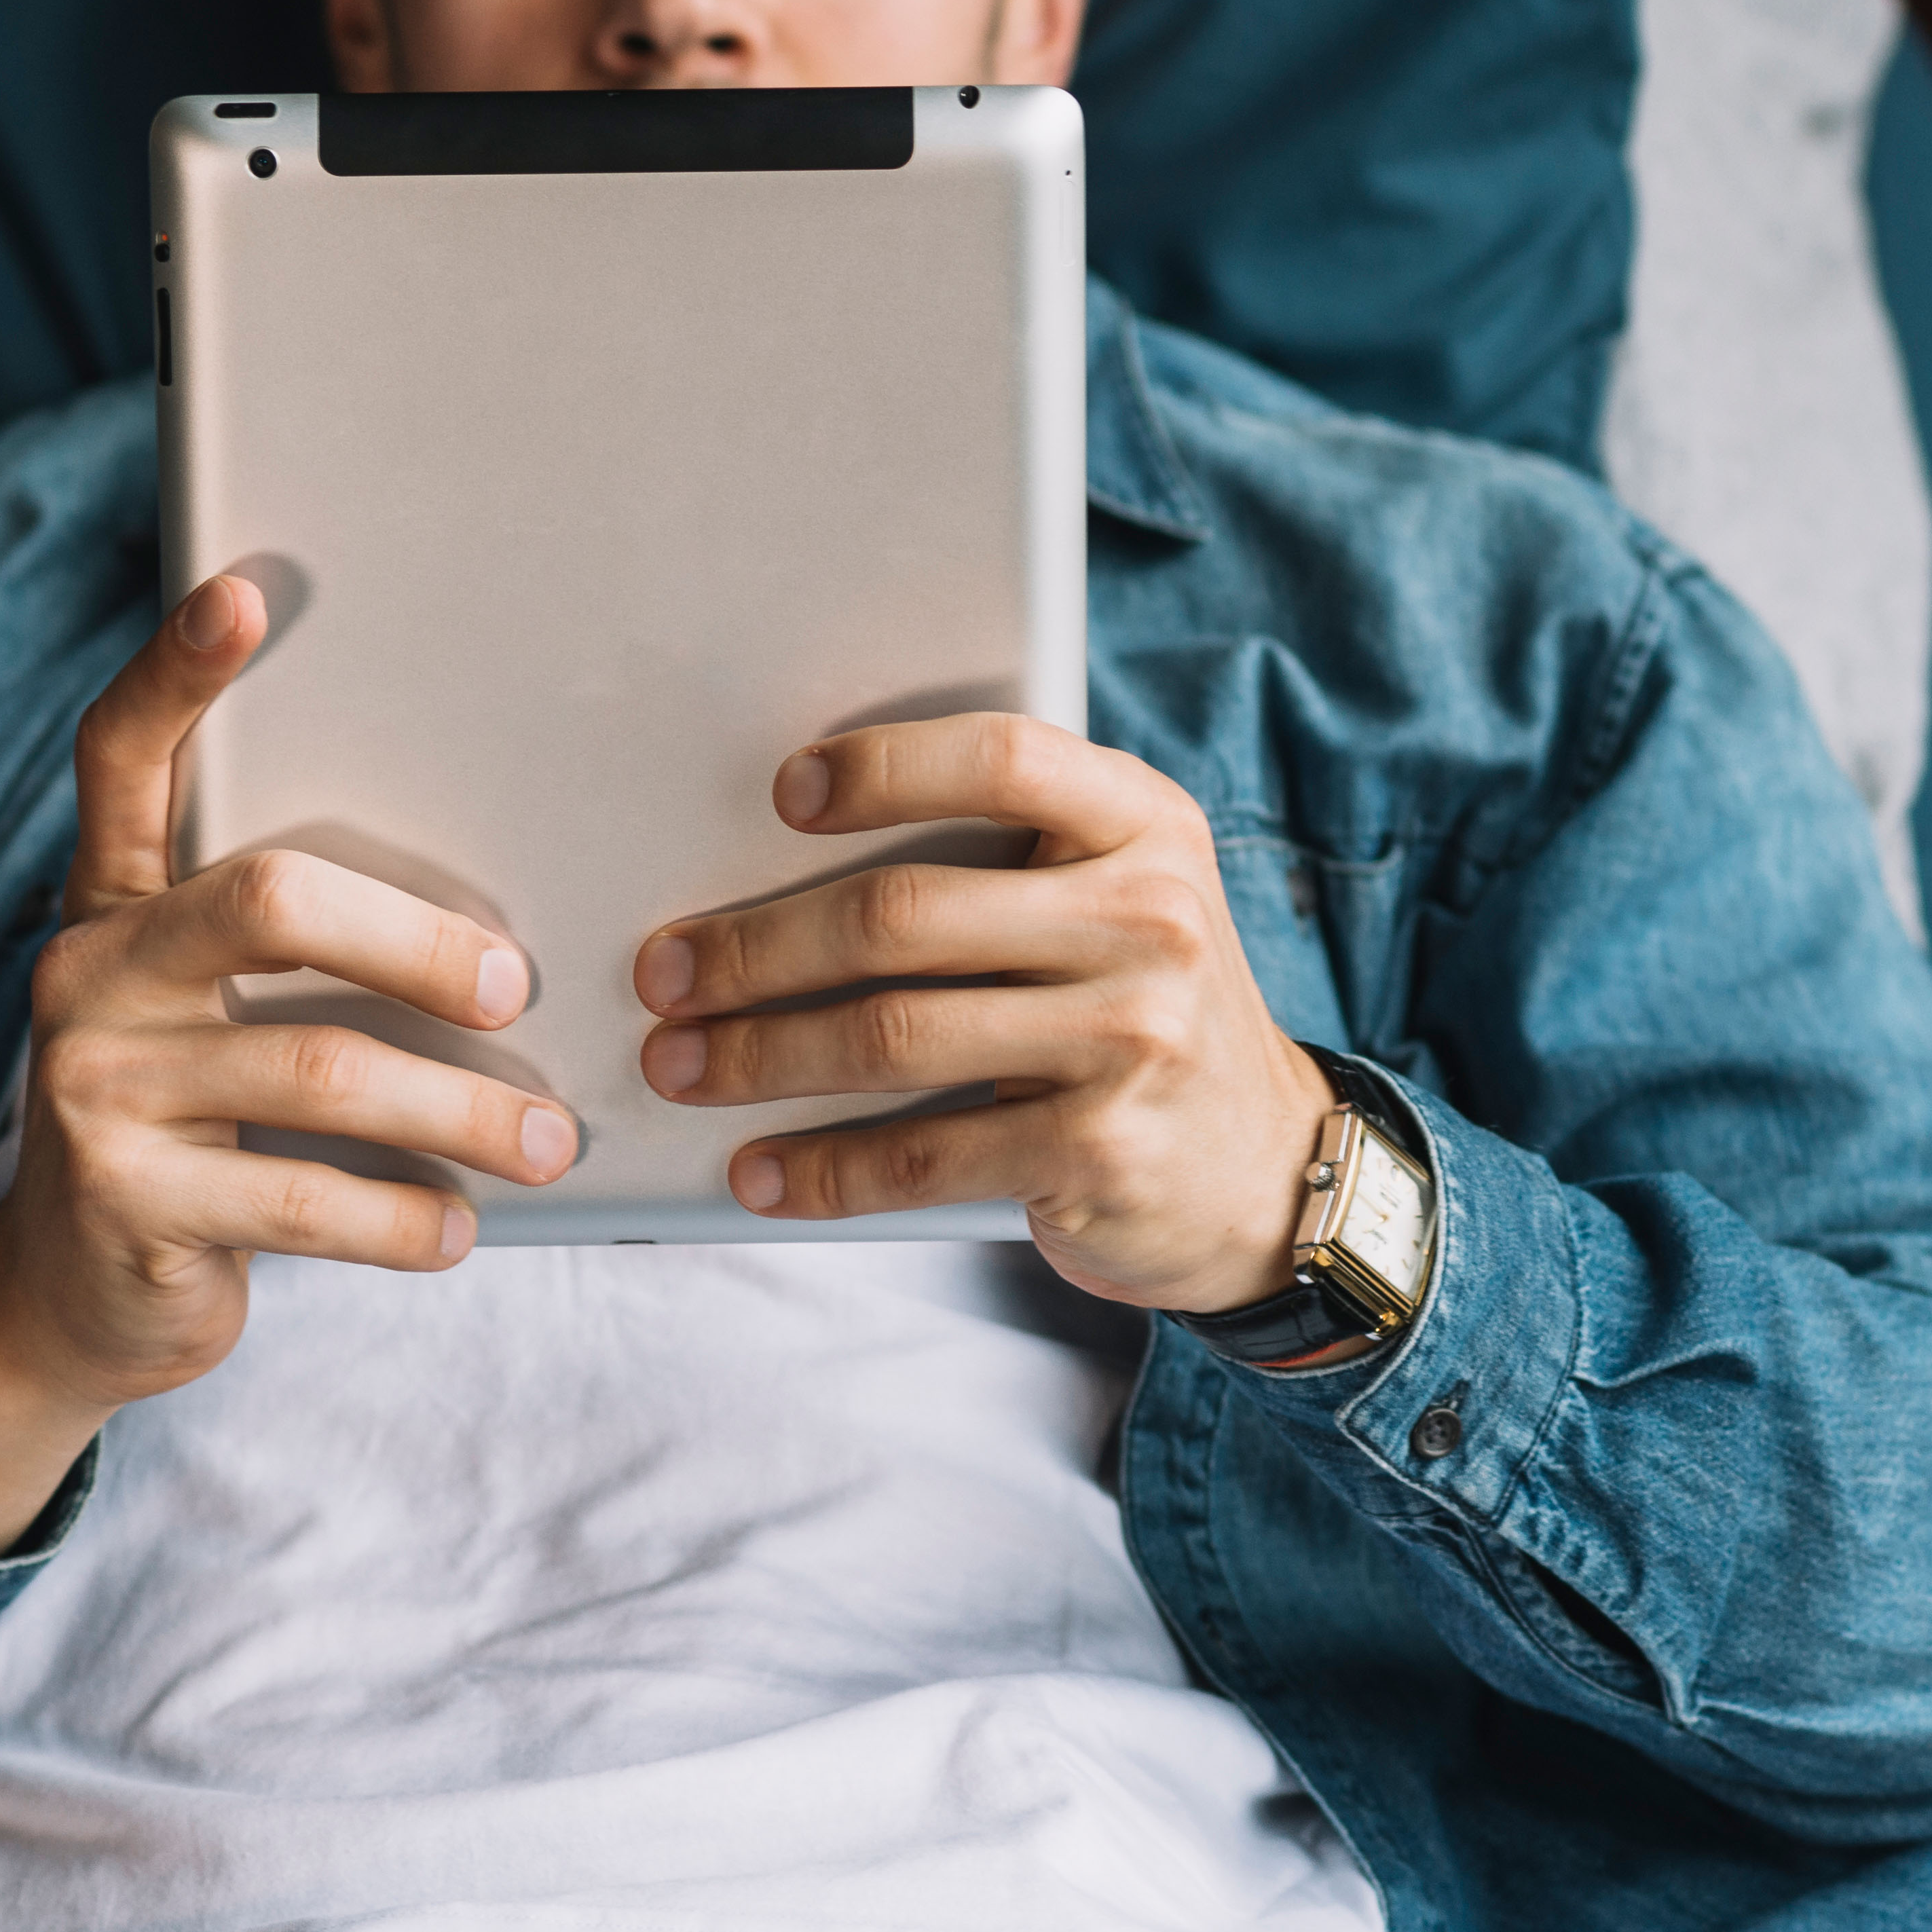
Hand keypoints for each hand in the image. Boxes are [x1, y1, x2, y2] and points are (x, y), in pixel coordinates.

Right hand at [0, 574, 574, 1557]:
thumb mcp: (206, 1018)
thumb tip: (499, 914)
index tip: (247, 590)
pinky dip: (410, 1218)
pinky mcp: (129, 1206)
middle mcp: (86, 977)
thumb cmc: (191, 1127)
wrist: (66, 1299)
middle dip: (420, 943)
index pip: (121, 758)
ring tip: (545, 1142)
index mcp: (112, 906)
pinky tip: (456, 1227)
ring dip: (463, 1112)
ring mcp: (95, 1092)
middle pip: (269, 902)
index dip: (175, 672)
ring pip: (323, 1073)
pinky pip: (312, 1201)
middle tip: (517, 985)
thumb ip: (287, 951)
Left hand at [632, 714, 1336, 1312]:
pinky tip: (758, 1172)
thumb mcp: (1120, 900)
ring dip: (759, 1055)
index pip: (1003, 758)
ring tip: (680, 1064)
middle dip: (756, 947)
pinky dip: (822, 1170)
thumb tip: (791, 847)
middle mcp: (1148, 920)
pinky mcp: (1098, 1150)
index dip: (883, 768)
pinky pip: (923, 1156)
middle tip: (665, 973)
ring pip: (893, 1036)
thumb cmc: (1141, 1010)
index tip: (782, 793)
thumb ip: (1013, 856)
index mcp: (1145, 826)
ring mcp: (1130, 1039)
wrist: (1266, 1170)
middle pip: (904, 914)